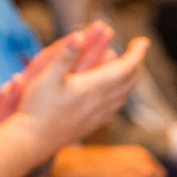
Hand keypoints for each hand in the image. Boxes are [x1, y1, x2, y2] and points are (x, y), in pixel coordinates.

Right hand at [10, 23, 147, 151]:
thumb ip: (64, 56)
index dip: (136, 53)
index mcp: (93, 87)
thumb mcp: (46, 77)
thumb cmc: (37, 108)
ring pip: (124, 96)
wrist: (33, 140)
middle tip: (137, 51)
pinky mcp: (91, 124)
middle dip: (136, 64)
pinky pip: (115, 108)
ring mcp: (98, 115)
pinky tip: (115, 96)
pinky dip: (122, 96)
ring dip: (131, 80)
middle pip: (129, 81)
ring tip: (130, 70)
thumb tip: (78, 36)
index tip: (142, 41)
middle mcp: (101, 102)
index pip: (125, 68)